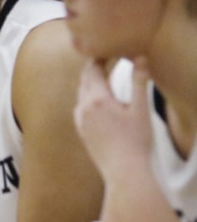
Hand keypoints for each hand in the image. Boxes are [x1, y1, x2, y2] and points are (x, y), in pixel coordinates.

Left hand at [75, 59, 152, 183]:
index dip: (98, 58)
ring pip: (80, 94)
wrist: (123, 171)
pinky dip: (87, 97)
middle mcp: (83, 108)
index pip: (92, 70)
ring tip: (102, 74)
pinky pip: (80, 107)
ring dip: (90, 82)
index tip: (107, 49)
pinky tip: (95, 99)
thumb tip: (140, 58)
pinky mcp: (81, 131)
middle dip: (93, 68)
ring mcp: (80, 120)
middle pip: (84, 80)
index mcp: (98, 99)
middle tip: (105, 57)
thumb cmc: (136, 141)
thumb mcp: (141, 109)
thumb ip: (139, 82)